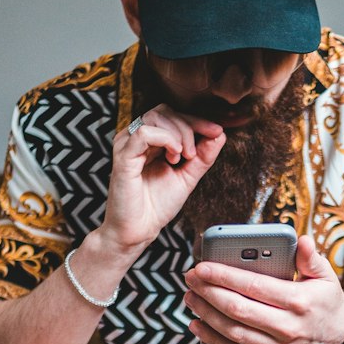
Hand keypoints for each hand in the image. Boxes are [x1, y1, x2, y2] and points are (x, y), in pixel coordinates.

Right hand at [100, 104, 225, 259]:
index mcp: (150, 142)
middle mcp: (137, 139)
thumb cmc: (156, 206)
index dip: (197, 120)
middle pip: (165, 112)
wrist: (139, 231)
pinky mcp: (123, 156)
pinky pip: (145, 133)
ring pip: (155, 117)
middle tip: (194, 154)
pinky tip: (174, 156)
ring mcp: (128, 145)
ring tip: (182, 158)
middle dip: (188, 127)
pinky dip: (165, 139)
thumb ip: (202, 156)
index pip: (173, 116)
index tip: (216, 131)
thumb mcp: (188, 177)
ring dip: (178, 134)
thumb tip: (220, 134)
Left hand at [183, 234, 343, 343]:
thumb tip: (302, 240)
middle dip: (209, 292)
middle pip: (238, 309)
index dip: (224, 276)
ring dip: (206, 314)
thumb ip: (311, 258)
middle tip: (191, 278)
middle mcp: (287, 328)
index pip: (254, 286)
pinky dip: (212, 340)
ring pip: (233, 332)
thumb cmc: (328, 303)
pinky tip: (197, 325)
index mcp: (299, 301)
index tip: (203, 266)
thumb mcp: (326, 277)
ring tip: (190, 297)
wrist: (342, 340)